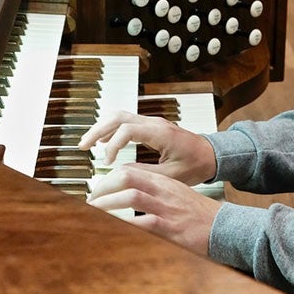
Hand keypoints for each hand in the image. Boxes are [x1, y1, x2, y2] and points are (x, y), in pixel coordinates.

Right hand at [76, 110, 216, 184]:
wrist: (212, 155)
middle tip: (82, 145)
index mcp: (161, 133)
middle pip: (118, 117)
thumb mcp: (172, 176)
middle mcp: (154, 123)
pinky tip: (103, 142)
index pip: (127, 130)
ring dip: (102, 128)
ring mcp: (152, 123)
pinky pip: (127, 122)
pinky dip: (112, 130)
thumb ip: (146, 174)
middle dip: (97, 130)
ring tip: (87, 143)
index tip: (106, 161)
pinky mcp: (151, 127)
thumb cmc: (197, 165)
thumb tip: (121, 175)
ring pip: (120, 116)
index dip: (113, 144)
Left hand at [86, 165, 221, 255]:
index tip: (96, 191)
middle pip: (126, 176)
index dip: (108, 180)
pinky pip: (142, 222)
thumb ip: (155, 196)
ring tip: (91, 213)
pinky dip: (123, 223)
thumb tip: (131, 203)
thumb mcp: (178, 199)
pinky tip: (111, 228)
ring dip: (107, 204)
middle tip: (89, 200)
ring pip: (130, 196)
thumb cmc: (202, 217)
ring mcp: (167, 207)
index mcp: (164, 182)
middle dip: (102, 187)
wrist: (227, 227)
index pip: (130, 171)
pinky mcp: (171, 227)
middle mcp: (164, 190)